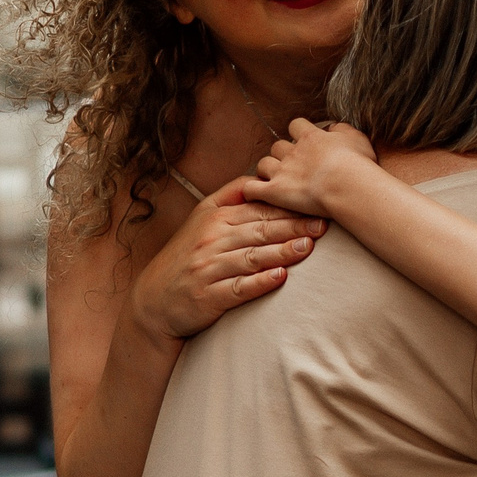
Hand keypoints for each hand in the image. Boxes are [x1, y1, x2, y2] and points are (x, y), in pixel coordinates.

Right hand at [129, 176, 324, 340]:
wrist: (154, 300)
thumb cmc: (186, 256)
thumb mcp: (200, 218)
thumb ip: (229, 196)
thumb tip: (260, 177)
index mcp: (214, 217)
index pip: (257, 209)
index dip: (287, 207)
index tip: (315, 205)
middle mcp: (211, 240)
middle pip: (258, 230)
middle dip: (292, 226)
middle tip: (322, 225)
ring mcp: (209, 268)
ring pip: (251, 257)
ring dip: (281, 252)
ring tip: (308, 248)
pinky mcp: (208, 296)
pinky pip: (237, 288)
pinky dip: (259, 283)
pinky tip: (279, 279)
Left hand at [241, 118, 378, 216]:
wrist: (347, 186)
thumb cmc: (358, 164)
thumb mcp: (357, 138)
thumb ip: (342, 129)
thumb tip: (334, 127)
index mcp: (311, 137)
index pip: (296, 125)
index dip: (298, 132)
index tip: (306, 141)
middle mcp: (293, 151)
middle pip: (277, 146)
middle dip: (282, 154)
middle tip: (294, 167)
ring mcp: (281, 171)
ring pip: (263, 164)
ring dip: (267, 170)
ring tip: (277, 180)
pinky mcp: (274, 192)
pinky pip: (252, 188)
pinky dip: (250, 190)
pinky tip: (256, 194)